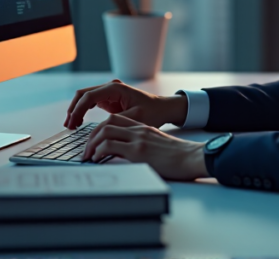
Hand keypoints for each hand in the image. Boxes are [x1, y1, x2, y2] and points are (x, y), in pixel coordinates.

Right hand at [64, 79, 187, 129]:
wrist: (163, 108)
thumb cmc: (153, 112)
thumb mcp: (134, 119)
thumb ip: (114, 122)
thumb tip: (97, 130)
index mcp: (115, 88)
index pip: (89, 96)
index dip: (78, 110)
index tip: (72, 124)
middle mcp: (110, 86)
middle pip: (83, 94)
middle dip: (73, 109)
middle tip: (68, 126)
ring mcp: (109, 92)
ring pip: (85, 97)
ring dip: (76, 110)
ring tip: (71, 125)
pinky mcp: (109, 99)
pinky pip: (91, 102)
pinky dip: (83, 111)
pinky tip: (79, 122)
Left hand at [82, 114, 207, 180]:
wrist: (193, 157)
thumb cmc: (180, 156)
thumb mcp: (158, 145)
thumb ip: (144, 145)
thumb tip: (129, 156)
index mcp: (143, 128)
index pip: (115, 120)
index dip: (100, 129)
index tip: (94, 142)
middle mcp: (139, 130)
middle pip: (107, 124)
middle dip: (91, 136)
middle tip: (85, 150)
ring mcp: (138, 139)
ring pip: (105, 132)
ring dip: (91, 144)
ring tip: (87, 156)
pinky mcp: (139, 151)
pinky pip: (110, 146)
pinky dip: (98, 151)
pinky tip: (96, 158)